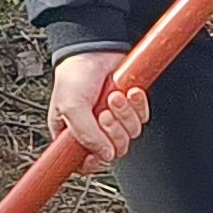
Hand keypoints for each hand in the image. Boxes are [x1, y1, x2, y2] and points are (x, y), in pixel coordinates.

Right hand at [50, 49, 147, 164]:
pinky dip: (138, 106)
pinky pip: (142, 118)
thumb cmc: (75, 74)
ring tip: (114, 96)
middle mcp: (93, 129)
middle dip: (113, 131)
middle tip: (104, 114)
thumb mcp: (70, 107)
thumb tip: (105, 155)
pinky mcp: (130, 108)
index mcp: (71, 134)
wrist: (95, 48)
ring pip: (130, 134)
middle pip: (113, 150)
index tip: (97, 153)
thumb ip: (85, 134)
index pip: (83, 163)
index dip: (93, 161)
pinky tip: (128, 92)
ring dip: (124, 115)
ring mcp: (113, 119)